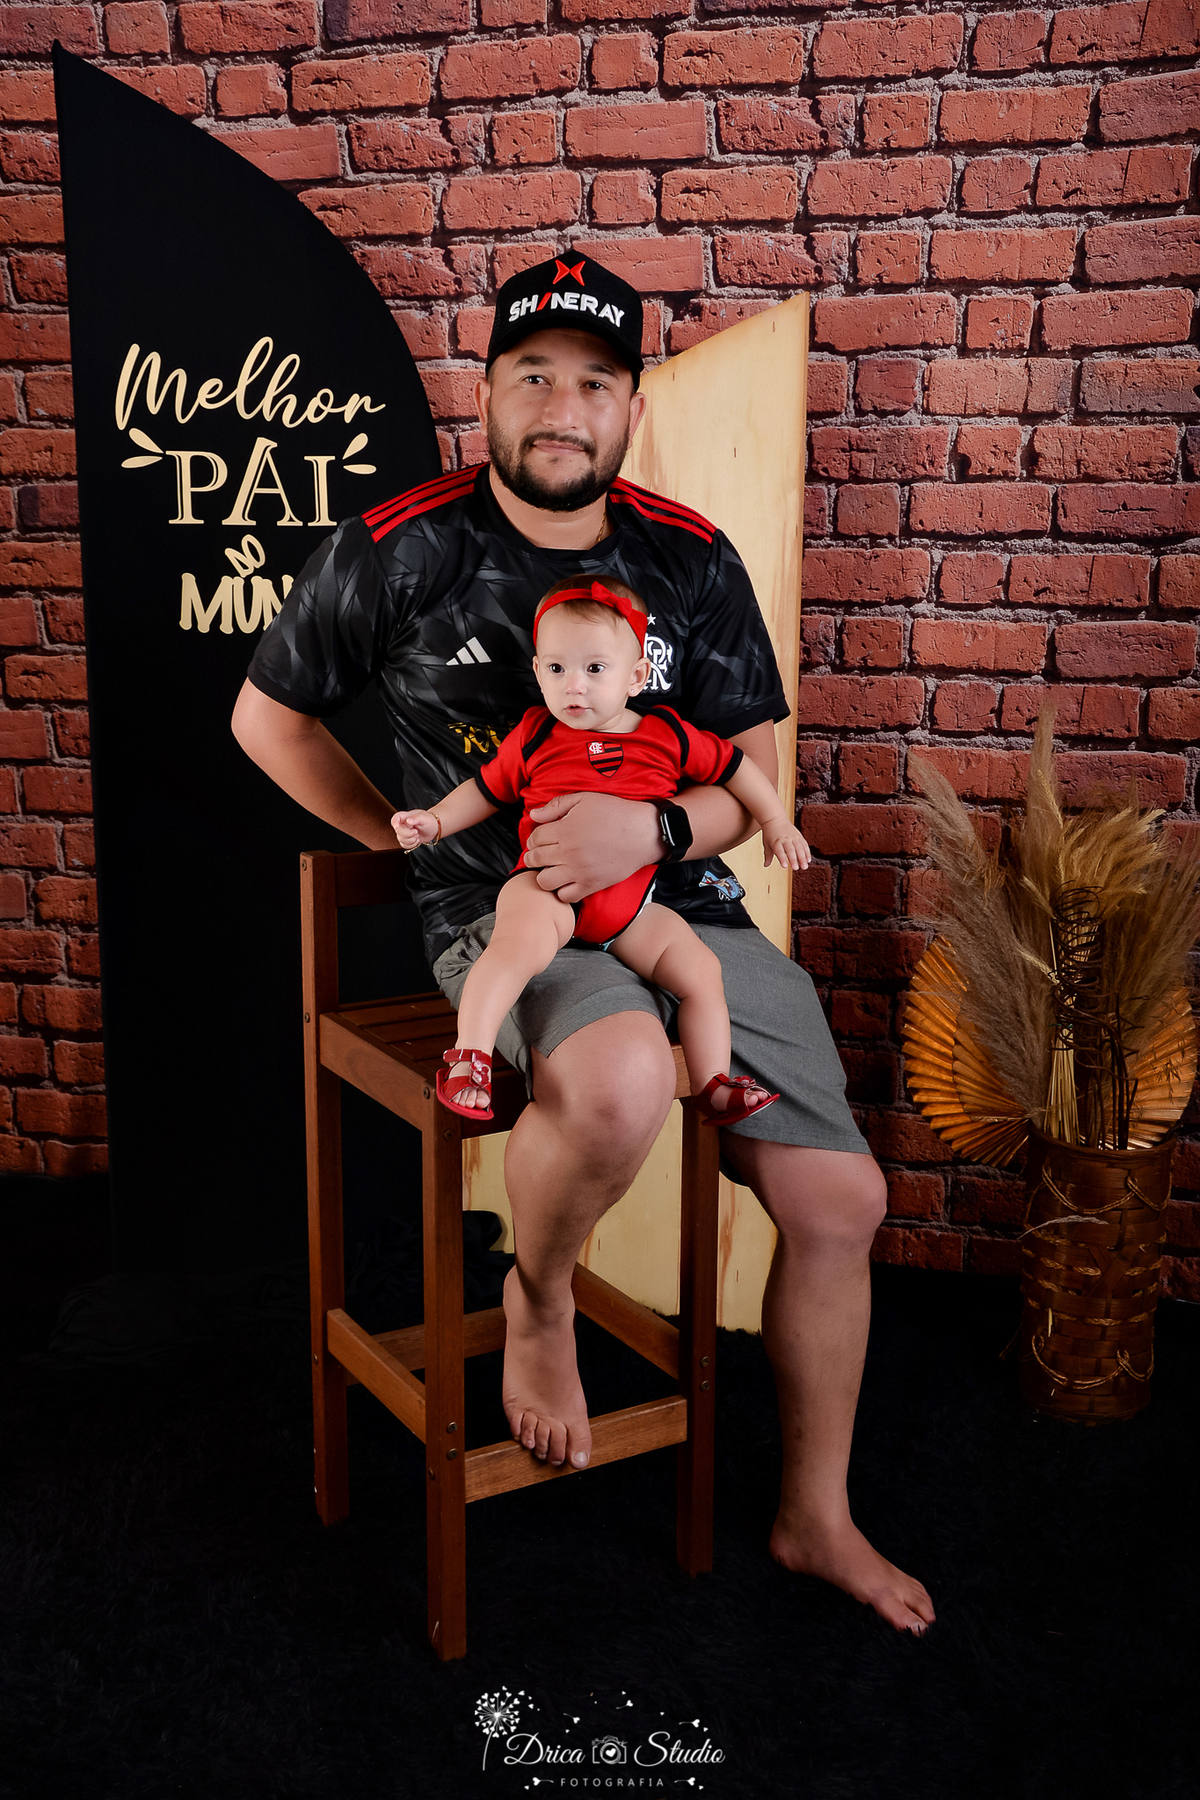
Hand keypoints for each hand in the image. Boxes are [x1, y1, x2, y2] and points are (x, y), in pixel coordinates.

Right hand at [391, 808, 439, 850]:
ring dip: (411, 840)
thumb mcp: (424, 818)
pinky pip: (404, 845)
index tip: (397, 827)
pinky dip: (411, 844)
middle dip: (408, 834)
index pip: (396, 818)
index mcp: (406, 817)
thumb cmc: (429, 821)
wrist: (434, 829)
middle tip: (416, 832)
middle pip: (398, 831)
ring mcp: (404, 832)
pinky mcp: (406, 839)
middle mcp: (403, 824)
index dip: (394, 822)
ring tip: (417, 835)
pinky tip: (417, 840)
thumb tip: (408, 820)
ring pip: (401, 839)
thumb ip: (416, 818)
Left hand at [523, 792, 661, 902]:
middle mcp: (569, 852)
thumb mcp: (585, 799)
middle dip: (533, 856)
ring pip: (545, 881)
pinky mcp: (591, 885)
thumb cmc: (616, 813)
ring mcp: (579, 871)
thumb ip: (556, 806)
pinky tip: (567, 881)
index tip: (538, 840)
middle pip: (536, 859)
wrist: (643, 833)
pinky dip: (562, 891)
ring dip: (544, 875)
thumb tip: (533, 814)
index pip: (535, 838)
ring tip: (551, 869)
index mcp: (565, 830)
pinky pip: (566, 896)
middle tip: (538, 855)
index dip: (533, 838)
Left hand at [762, 819, 811, 870]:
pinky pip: (804, 845)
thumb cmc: (770, 833)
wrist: (775, 819)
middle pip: (790, 850)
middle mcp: (785, 839)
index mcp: (776, 841)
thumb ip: (768, 855)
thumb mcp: (766, 843)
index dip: (782, 858)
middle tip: (796, 868)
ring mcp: (793, 837)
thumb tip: (766, 865)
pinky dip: (807, 852)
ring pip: (799, 848)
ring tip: (804, 867)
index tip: (784, 866)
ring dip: (803, 858)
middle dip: (794, 860)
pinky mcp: (799, 836)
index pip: (779, 851)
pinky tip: (808, 860)